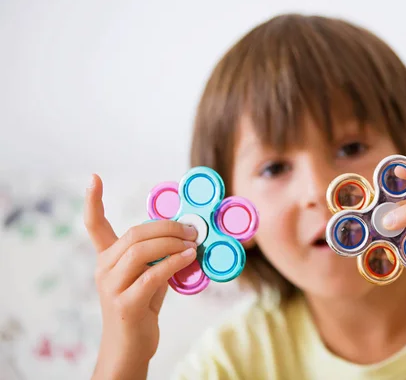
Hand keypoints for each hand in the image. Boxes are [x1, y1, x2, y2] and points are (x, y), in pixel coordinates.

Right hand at [84, 174, 197, 377]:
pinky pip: (152, 275)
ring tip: (193, 241)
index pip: (94, 226)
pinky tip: (188, 257)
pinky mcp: (126, 304)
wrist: (130, 347)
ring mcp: (112, 287)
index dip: (92, 201)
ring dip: (172, 242)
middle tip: (191, 229)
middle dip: (166, 227)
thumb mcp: (148, 275)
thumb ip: (157, 255)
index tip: (93, 177)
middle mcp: (104, 269)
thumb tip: (186, 235)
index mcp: (107, 259)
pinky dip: (173, 262)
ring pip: (141, 251)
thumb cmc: (142, 307)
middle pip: (134, 235)